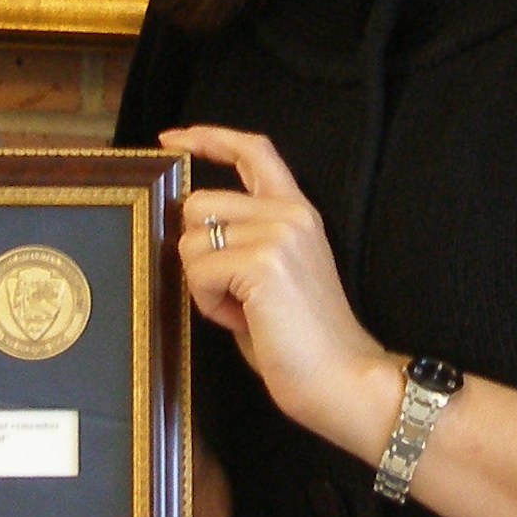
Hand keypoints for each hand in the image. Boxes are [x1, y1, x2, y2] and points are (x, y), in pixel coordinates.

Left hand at [163, 125, 400, 455]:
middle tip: (233, 295)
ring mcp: (277, 234)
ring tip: (242, 310)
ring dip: (202, 283)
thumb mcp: (273, 275)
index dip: (209, 138)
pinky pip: (198, 274)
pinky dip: (208, 304)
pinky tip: (243, 321)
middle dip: (197, 252)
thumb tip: (192, 235)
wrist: (343, 378)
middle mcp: (289, 213)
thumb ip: (243, 243)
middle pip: (199, 203)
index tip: (173, 139)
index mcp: (298, 212)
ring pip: (191, 241)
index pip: (253, 151)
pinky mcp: (262, 263)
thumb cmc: (302, 341)